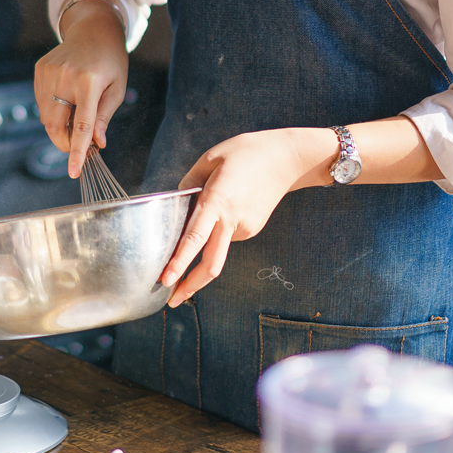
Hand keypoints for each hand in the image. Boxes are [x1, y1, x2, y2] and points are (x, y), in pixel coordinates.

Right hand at [34, 0, 128, 177]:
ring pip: (46, 116)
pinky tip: (66, 99)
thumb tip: (97, 143)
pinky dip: (52, 110)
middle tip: (78, 146)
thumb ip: (104, 117)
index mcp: (89, 81)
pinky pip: (41, 102)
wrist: (93, 28)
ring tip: (75, 116)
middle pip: (56, 125)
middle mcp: (65, 76)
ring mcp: (49, 72)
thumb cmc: (110, 61)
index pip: (82, 124)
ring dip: (58, 126)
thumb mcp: (117, 88)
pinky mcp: (39, 69)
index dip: (78, 151)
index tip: (74, 171)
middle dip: (65, 143)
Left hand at [161, 128, 337, 306]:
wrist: (286, 158)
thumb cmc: (245, 153)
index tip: (165, 281)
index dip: (179, 263)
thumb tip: (179, 204)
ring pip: (216, 245)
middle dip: (190, 285)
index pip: (194, 239)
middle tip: (172, 300)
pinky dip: (219, 228)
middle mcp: (231, 220)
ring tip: (215, 202)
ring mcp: (245, 228)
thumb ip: (190, 182)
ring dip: (204, 242)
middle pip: (211, 264)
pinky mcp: (252, 229)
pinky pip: (227, 234)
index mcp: (217, 201)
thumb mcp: (211, 158)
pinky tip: (228, 202)